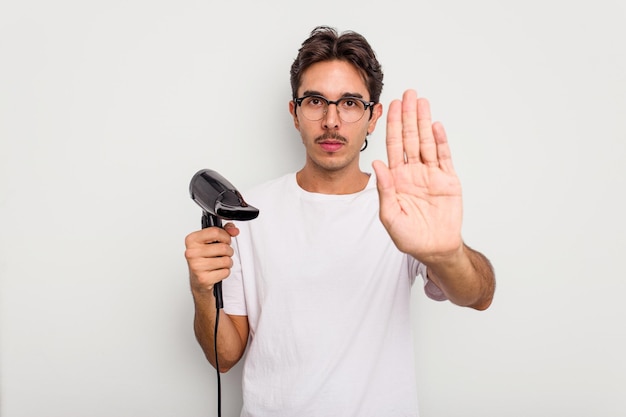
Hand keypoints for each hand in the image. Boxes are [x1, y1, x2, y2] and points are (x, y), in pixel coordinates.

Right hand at [184, 223, 239, 293]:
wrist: (197, 279)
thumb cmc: (203, 258)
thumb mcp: (210, 241)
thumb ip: (224, 231)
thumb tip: (234, 230)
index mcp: (192, 240)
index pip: (215, 232)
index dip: (225, 236)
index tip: (225, 240)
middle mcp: (192, 252)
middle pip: (223, 247)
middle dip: (228, 251)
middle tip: (223, 254)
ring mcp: (197, 266)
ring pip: (226, 260)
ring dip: (228, 262)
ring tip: (220, 263)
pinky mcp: (204, 278)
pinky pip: (225, 272)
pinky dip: (225, 272)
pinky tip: (218, 271)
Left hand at [372, 89, 462, 262]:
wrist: (434, 248)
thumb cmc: (409, 237)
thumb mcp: (390, 216)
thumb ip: (384, 190)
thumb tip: (376, 165)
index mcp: (397, 178)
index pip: (393, 146)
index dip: (391, 125)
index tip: (390, 106)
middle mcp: (413, 172)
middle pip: (409, 138)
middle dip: (408, 116)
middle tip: (408, 94)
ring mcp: (431, 174)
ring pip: (426, 142)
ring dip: (423, 122)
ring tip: (421, 102)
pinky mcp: (448, 180)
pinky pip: (444, 156)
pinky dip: (441, 141)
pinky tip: (435, 126)